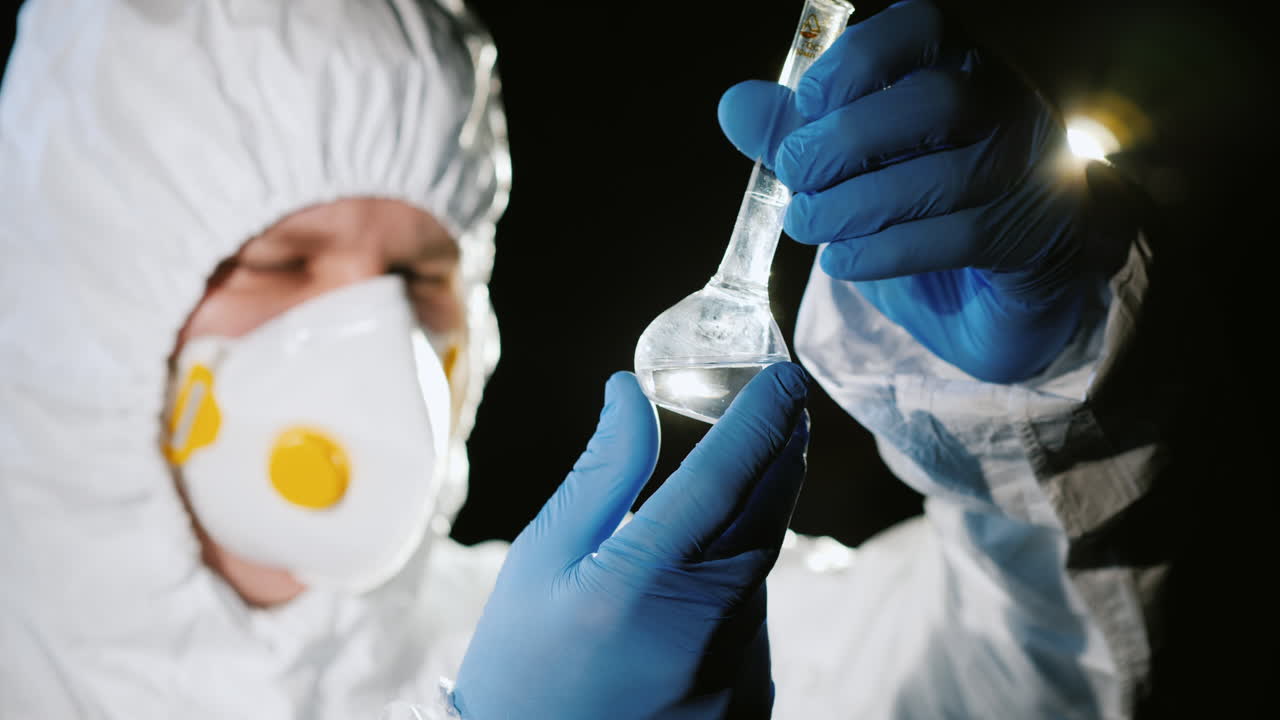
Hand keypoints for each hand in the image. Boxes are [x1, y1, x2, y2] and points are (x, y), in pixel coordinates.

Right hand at [453, 364, 809, 718]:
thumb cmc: (524, 659)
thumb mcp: (544, 557)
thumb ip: (602, 473)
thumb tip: (631, 392)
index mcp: (641, 584)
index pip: (722, 479)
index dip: (761, 419)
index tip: (784, 376)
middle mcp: (704, 629)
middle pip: (766, 515)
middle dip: (781, 450)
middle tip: (785, 403)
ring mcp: (735, 670)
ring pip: (763, 564)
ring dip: (757, 514)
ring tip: (728, 486)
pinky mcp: (749, 696)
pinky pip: (757, 611)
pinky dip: (742, 574)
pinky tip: (703, 573)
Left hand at [719, 0, 1127, 382]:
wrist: (1007, 280)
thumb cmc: (924, 202)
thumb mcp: (856, 161)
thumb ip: (798, 129)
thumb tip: (735, 105)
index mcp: (959, 63)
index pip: (923, 25)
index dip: (857, 60)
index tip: (807, 105)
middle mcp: (1006, 105)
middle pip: (938, 101)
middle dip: (848, 139)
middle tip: (794, 173)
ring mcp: (1028, 171)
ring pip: (945, 175)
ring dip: (856, 204)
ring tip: (806, 224)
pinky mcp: (1029, 236)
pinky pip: (956, 239)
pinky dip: (883, 252)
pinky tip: (841, 262)